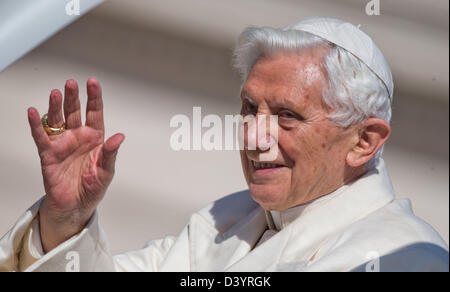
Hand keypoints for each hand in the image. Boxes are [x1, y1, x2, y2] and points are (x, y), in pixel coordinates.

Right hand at [27, 78, 124, 252]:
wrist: (76, 206)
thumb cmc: (93, 187)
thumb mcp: (106, 171)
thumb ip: (110, 153)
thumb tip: (119, 137)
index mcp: (95, 138)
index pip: (95, 113)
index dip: (94, 98)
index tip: (93, 83)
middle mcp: (78, 136)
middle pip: (75, 112)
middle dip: (73, 97)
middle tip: (71, 83)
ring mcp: (62, 143)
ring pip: (58, 120)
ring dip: (56, 106)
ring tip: (55, 93)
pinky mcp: (48, 154)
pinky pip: (41, 136)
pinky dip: (36, 124)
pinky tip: (34, 112)